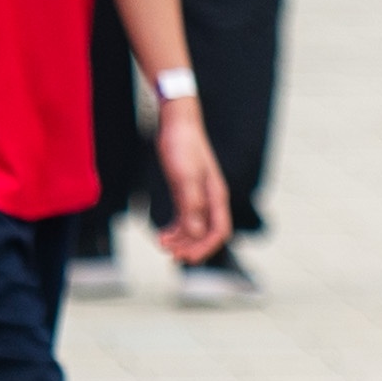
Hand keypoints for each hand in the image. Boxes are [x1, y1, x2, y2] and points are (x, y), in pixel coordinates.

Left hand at [157, 109, 230, 264]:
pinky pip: (184, 217)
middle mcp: (210, 198)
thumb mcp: (185, 178)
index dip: (206, 247)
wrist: (176, 122)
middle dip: (190, 246)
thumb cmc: (183, 146)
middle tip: (171, 255)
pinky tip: (163, 234)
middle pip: (206, 233)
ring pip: (194, 227)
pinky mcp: (186, 190)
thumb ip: (192, 206)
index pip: (219, 231)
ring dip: (181, 239)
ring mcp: (198, 195)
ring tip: (162, 245)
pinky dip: (175, 228)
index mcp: (215, 196)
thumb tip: (197, 233)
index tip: (187, 258)